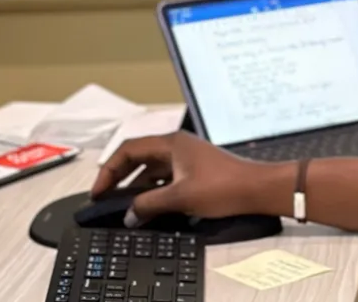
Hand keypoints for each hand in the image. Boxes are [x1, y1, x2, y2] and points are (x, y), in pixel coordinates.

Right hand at [91, 131, 276, 225]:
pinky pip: (165, 176)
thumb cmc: (224, 187)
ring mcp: (186, 157)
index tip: (99, 191)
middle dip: (119, 176)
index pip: (128, 150)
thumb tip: (129, 215)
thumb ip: (149, 205)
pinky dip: (153, 188)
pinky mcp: (194, 169)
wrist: (258, 189)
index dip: (109, 170)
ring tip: (123, 205)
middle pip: (138, 156)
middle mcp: (176, 145)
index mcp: (171, 143)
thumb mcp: (181, 197)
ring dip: (136, 185)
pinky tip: (148, 205)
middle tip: (104, 196)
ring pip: (152, 168)